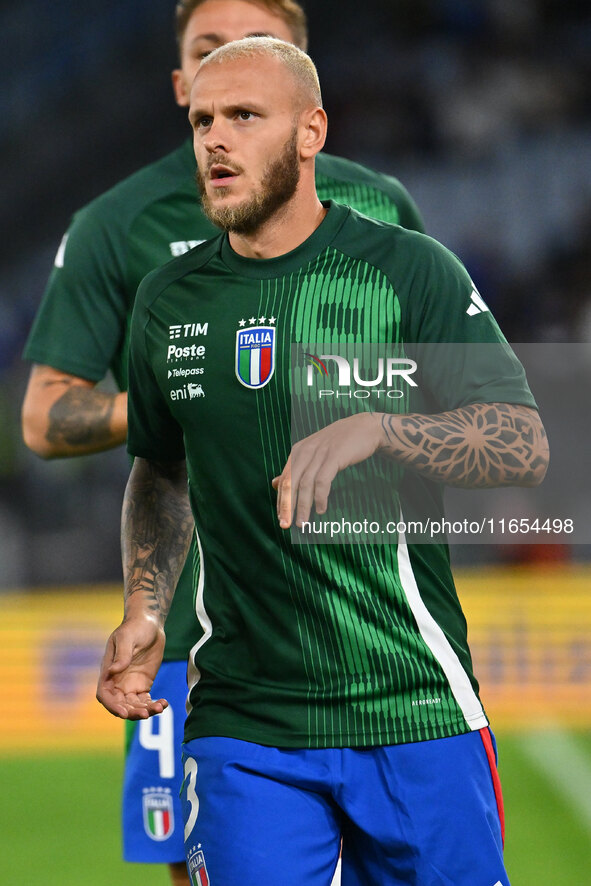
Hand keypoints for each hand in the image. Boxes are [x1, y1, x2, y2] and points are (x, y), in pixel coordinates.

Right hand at [96, 615, 166, 719]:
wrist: (149, 624)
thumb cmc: (134, 628)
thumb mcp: (127, 638)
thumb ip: (121, 655)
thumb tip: (113, 671)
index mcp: (108, 672)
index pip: (105, 695)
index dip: (112, 706)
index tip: (124, 713)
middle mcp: (117, 682)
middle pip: (120, 705)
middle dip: (132, 712)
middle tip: (147, 714)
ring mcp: (130, 685)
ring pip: (134, 706)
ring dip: (145, 711)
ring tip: (160, 708)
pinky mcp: (143, 685)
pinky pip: (146, 701)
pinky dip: (154, 705)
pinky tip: (164, 703)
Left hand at [272, 412, 383, 528]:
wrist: (365, 427)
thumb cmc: (340, 443)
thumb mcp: (313, 453)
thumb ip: (295, 468)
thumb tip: (275, 483)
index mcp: (297, 451)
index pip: (284, 480)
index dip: (282, 501)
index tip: (281, 519)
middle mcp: (305, 451)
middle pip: (291, 483)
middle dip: (287, 506)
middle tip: (286, 525)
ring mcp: (319, 453)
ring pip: (305, 484)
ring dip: (303, 506)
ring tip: (302, 523)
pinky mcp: (334, 456)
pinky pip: (322, 481)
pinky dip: (320, 497)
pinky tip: (321, 509)